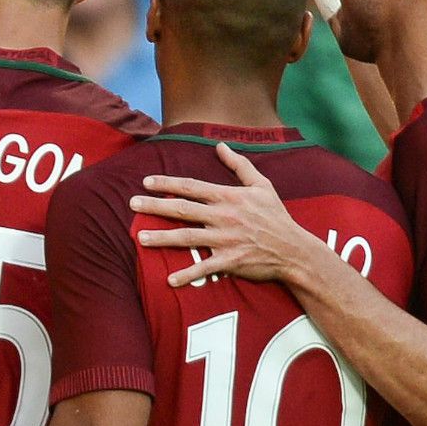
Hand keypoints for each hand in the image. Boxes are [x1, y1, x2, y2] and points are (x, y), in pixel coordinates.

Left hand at [130, 143, 318, 286]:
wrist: (294, 249)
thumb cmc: (276, 216)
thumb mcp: (262, 185)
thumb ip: (239, 165)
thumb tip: (221, 145)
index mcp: (229, 197)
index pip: (192, 186)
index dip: (168, 183)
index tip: (146, 182)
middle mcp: (224, 216)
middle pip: (183, 209)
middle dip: (155, 206)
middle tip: (132, 204)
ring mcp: (226, 239)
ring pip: (188, 237)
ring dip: (162, 238)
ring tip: (140, 238)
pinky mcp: (230, 261)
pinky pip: (205, 268)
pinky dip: (188, 274)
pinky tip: (170, 280)